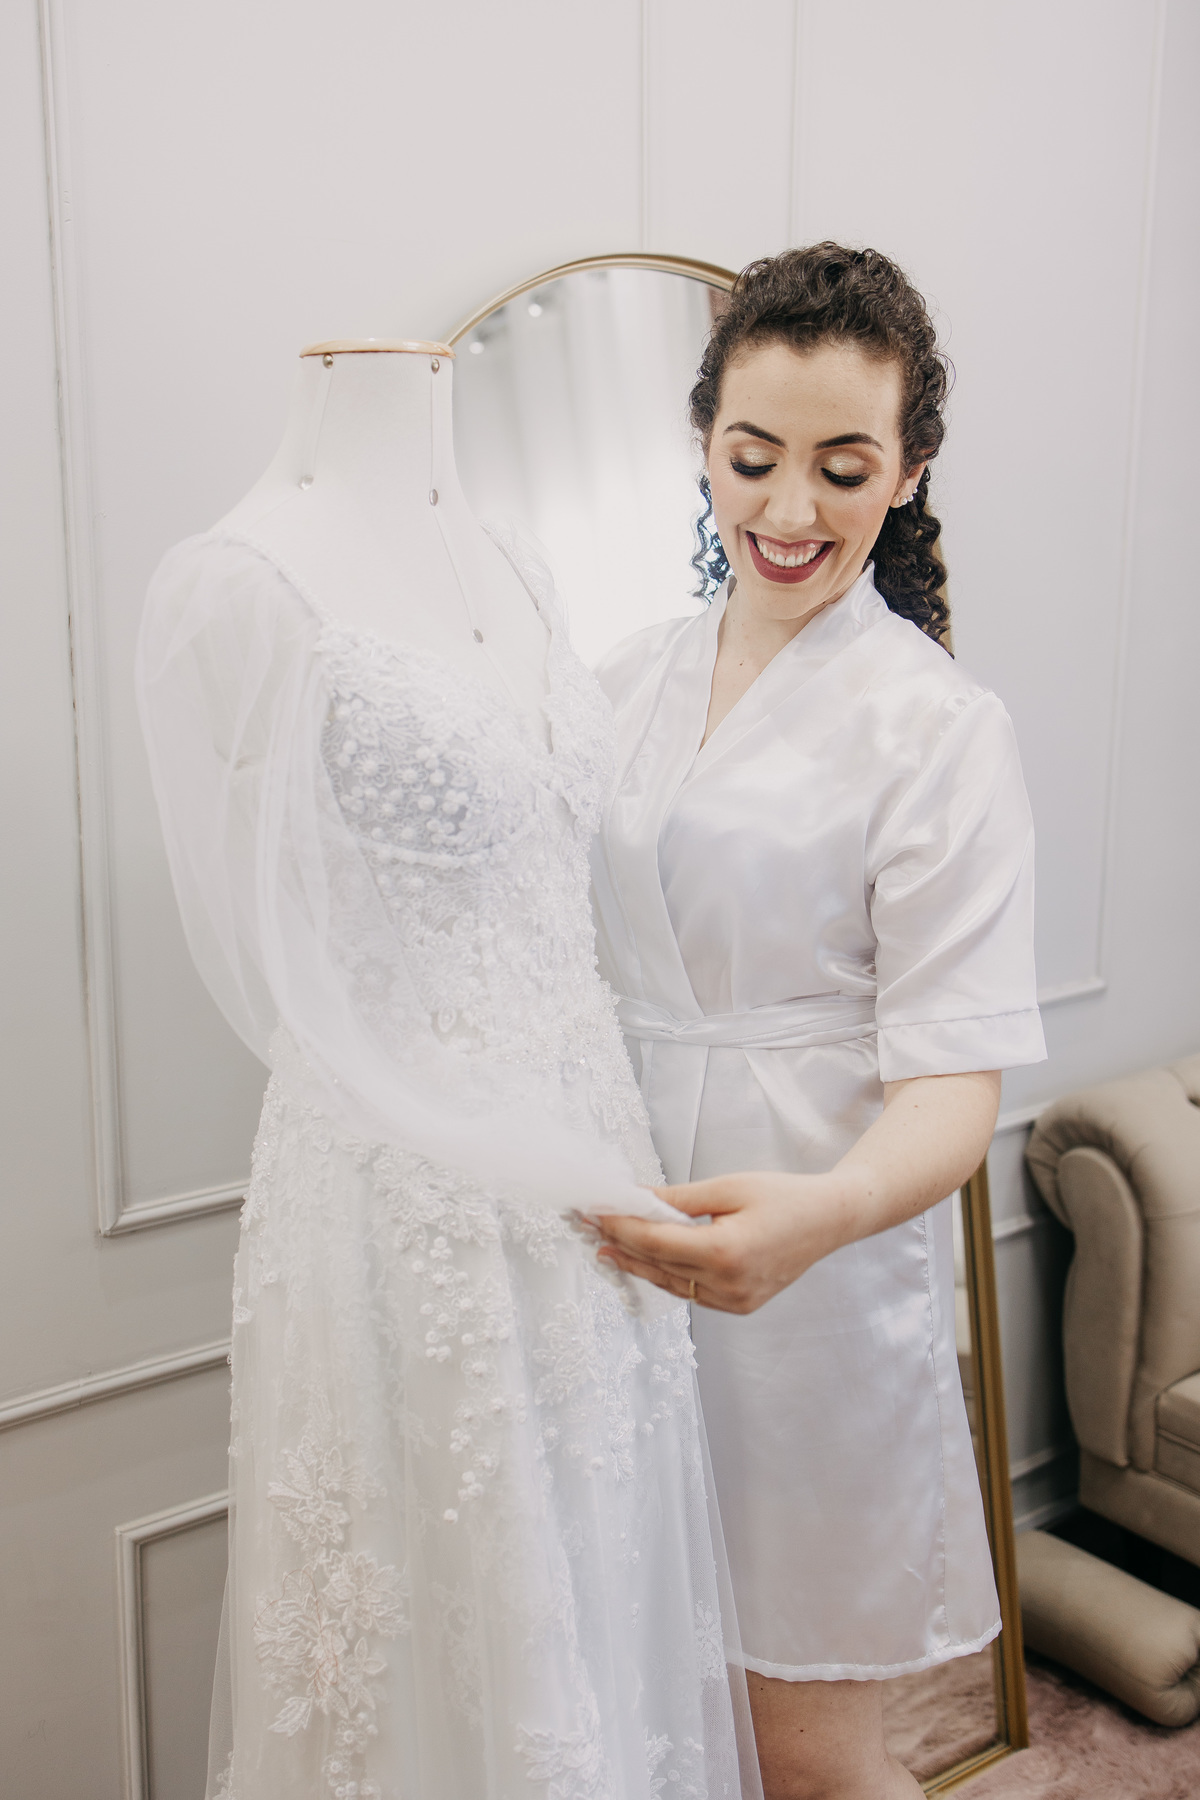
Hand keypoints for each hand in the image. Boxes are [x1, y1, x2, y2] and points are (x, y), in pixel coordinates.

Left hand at [596, 1171, 849, 1314]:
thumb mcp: (727, 1188)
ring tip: (606, 1246)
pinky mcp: (740, 1305)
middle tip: (589, 1226)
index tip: (594, 1210)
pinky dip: (666, 1275)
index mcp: (724, 1252)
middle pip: (657, 1264)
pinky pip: (691, 1293)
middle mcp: (728, 1284)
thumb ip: (677, 1198)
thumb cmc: (784, 1197)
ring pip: (670, 1284)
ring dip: (637, 1263)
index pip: (653, 1241)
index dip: (619, 1225)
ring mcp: (735, 1300)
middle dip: (620, 1242)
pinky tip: (647, 1261)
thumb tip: (634, 1198)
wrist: (829, 1220)